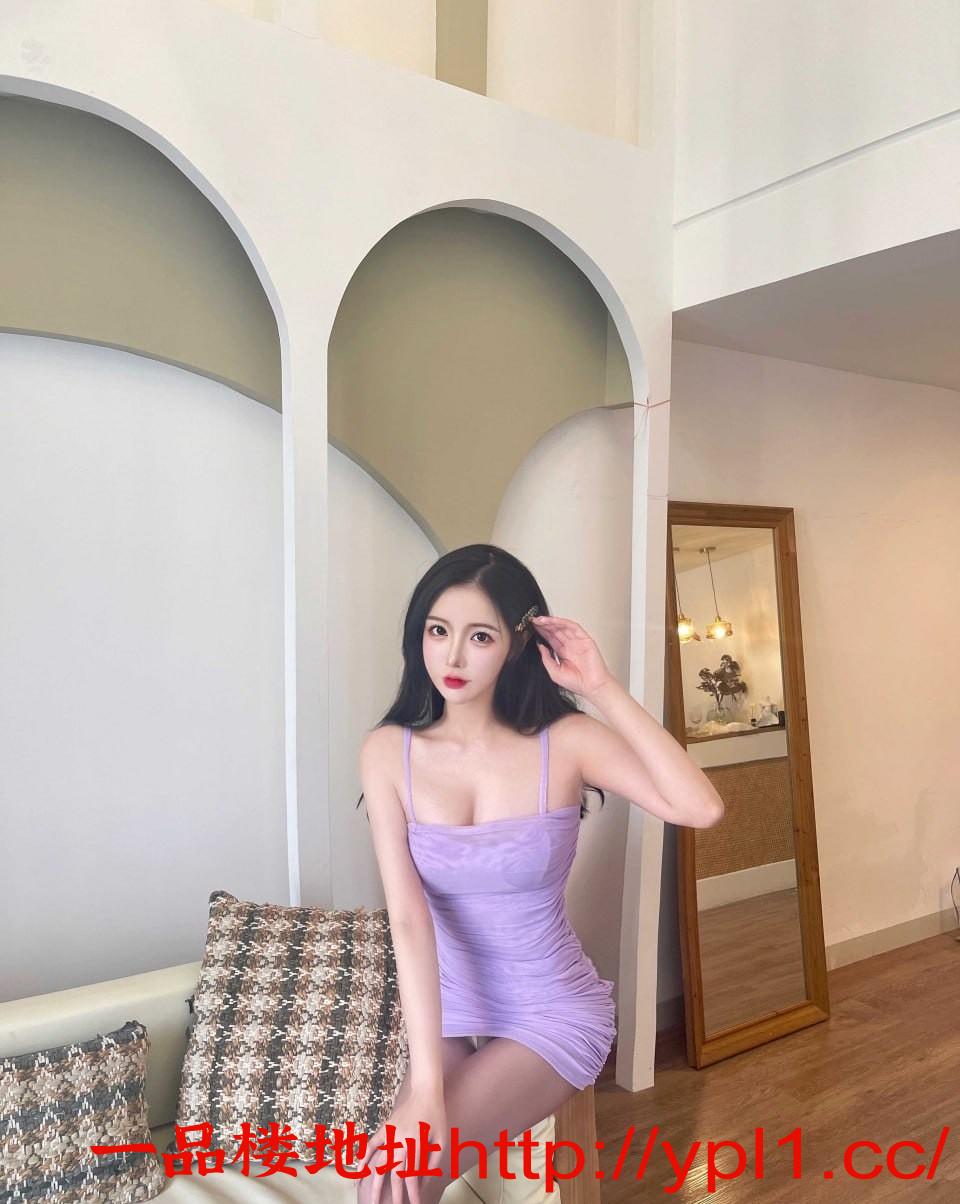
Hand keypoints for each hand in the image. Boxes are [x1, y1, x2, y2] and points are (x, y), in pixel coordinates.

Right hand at [357, 1086, 446, 1203]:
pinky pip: (371, 1145)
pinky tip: (359, 1173)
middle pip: (394, 1173)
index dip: (413, 1193)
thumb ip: (432, 1162)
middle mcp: (401, 1140)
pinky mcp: (384, 1128)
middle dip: (394, 1194)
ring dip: (375, 1183)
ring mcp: (390, 1134)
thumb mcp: (441, 1140)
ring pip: (380, 1163)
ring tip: (372, 1200)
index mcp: (416, 1143)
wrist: (424, 1091)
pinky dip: (363, 1158)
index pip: (413, 1175)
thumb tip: (423, 1183)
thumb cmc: (436, 1116)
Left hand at [531, 615, 613, 697]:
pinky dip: (563, 622)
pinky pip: (573, 627)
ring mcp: (577, 641)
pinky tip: (553, 621)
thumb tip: (540, 646)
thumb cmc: (576, 683)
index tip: (532, 628)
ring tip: (540, 620)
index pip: (550, 639)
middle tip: (534, 621)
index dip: (541, 632)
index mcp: (562, 653)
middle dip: (544, 625)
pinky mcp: (585, 639)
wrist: (592, 687)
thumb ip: (546, 658)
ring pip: (563, 627)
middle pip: (555, 631)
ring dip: (551, 622)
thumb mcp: (554, 672)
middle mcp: (570, 646)